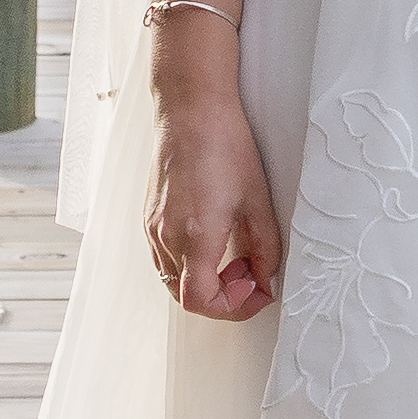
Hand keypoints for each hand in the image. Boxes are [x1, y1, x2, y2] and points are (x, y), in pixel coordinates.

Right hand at [151, 86, 287, 319]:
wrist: (191, 110)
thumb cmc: (223, 144)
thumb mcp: (258, 200)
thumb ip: (266, 248)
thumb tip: (268, 277)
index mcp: (195, 236)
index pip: (201, 301)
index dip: (233, 308)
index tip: (256, 293)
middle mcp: (166, 236)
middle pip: (186, 296)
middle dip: (222, 297)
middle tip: (250, 275)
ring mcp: (153, 228)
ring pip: (174, 279)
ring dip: (206, 281)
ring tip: (235, 256)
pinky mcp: (149, 217)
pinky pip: (166, 259)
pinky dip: (190, 264)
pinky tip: (214, 241)